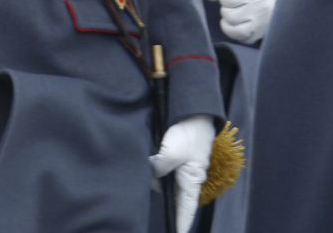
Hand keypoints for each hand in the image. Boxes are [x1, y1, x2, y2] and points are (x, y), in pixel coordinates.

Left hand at [149, 113, 216, 231]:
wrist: (192, 109)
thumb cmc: (189, 133)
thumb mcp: (173, 152)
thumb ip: (159, 167)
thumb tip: (149, 173)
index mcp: (191, 181)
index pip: (186, 210)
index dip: (180, 224)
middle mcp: (185, 178)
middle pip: (172, 198)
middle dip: (163, 204)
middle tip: (146, 209)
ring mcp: (178, 167)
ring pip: (163, 183)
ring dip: (154, 181)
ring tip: (140, 180)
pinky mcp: (171, 157)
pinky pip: (160, 171)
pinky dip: (153, 171)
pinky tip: (143, 168)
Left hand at [206, 0, 279, 45]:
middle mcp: (262, 10)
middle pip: (229, 15)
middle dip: (226, 9)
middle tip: (232, 5)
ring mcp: (262, 25)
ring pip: (234, 30)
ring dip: (227, 22)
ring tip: (232, 16)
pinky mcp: (260, 36)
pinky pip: (241, 39)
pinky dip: (234, 32)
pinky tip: (238, 23)